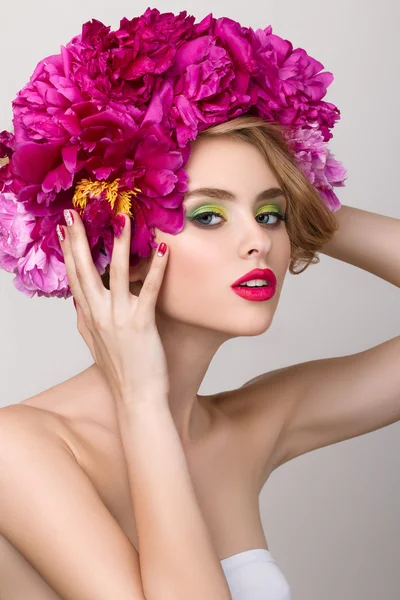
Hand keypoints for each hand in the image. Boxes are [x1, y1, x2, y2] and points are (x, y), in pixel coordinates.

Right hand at [57, 209, 169, 402]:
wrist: (135, 398)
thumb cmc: (119, 372)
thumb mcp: (94, 344)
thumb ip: (85, 321)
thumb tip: (78, 302)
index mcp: (88, 317)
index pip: (74, 278)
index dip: (69, 252)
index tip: (65, 229)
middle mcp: (99, 315)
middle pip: (86, 271)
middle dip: (80, 240)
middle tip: (75, 214)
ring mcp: (119, 319)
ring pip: (118, 274)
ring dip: (120, 245)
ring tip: (122, 220)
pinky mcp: (141, 324)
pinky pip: (150, 291)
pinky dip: (156, 269)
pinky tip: (162, 250)